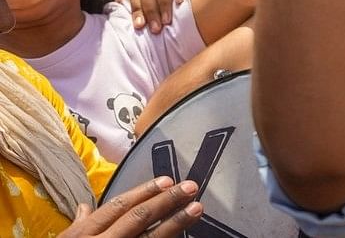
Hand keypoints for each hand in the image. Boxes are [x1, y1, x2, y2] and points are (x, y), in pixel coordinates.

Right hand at [61, 177, 200, 236]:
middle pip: (138, 218)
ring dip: (175, 223)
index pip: (118, 207)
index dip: (144, 192)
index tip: (167, 180)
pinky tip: (184, 237)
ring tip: (196, 208)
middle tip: (190, 187)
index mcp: (85, 233)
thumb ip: (81, 224)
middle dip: (165, 201)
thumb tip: (84, 207)